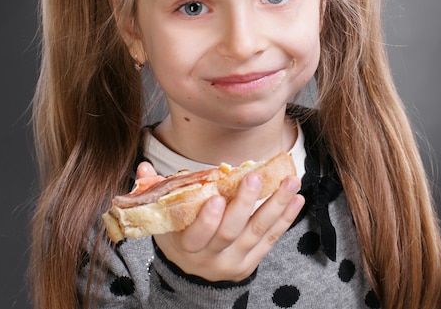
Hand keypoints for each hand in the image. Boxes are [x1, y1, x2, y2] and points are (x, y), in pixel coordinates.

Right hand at [145, 163, 303, 281]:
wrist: (192, 273)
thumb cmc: (177, 235)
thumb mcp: (162, 220)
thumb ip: (156, 192)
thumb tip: (144, 167)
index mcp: (186, 246)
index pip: (197, 235)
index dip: (207, 219)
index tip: (216, 197)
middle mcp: (212, 258)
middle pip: (230, 232)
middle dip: (244, 204)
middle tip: (255, 178)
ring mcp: (234, 261)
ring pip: (257, 232)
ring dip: (276, 205)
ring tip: (291, 182)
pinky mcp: (251, 262)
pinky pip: (271, 240)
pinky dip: (285, 219)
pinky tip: (297, 199)